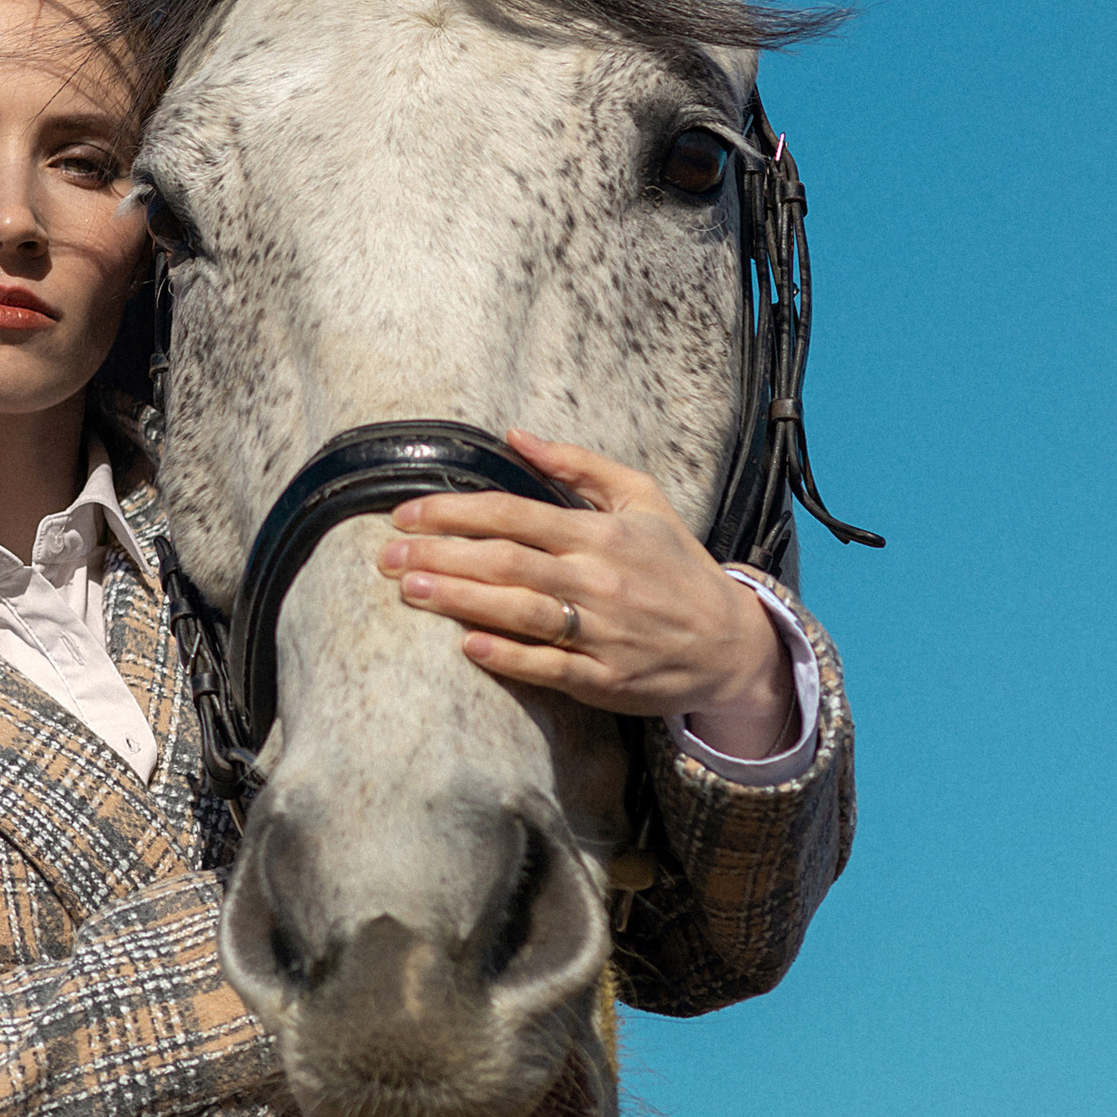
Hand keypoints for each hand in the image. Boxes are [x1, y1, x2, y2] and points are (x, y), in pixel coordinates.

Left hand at [374, 429, 798, 753]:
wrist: (731, 642)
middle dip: (440, 556)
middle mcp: (598, 579)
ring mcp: (602, 632)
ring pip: (521, 612)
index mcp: (599, 533)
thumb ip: (579, 465)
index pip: (513, 514)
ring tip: (409, 590)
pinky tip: (468, 646)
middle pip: (506, 561)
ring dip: (461, 601)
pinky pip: (551, 667)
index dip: (454, 512)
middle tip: (384, 555)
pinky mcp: (605, 680)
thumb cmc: (677, 565)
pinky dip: (510, 657)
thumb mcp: (643, 499)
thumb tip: (514, 436)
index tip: (404, 513)